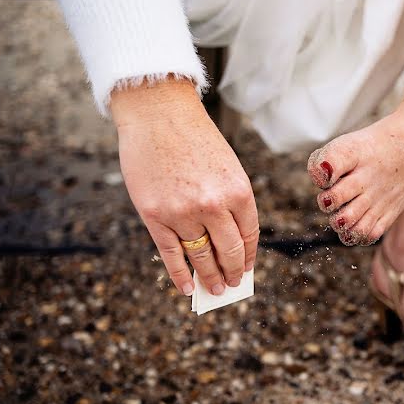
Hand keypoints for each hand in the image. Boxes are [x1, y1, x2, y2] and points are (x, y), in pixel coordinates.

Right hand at [111, 78, 258, 295]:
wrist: (157, 113)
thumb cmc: (194, 138)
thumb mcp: (227, 167)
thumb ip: (230, 201)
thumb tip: (227, 241)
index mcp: (239, 191)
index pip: (248, 236)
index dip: (247, 256)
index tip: (245, 269)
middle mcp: (213, 205)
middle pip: (227, 251)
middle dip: (230, 272)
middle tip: (230, 285)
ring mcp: (183, 213)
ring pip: (200, 257)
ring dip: (208, 278)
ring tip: (213, 290)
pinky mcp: (155, 216)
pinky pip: (171, 255)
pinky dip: (180, 275)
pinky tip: (186, 287)